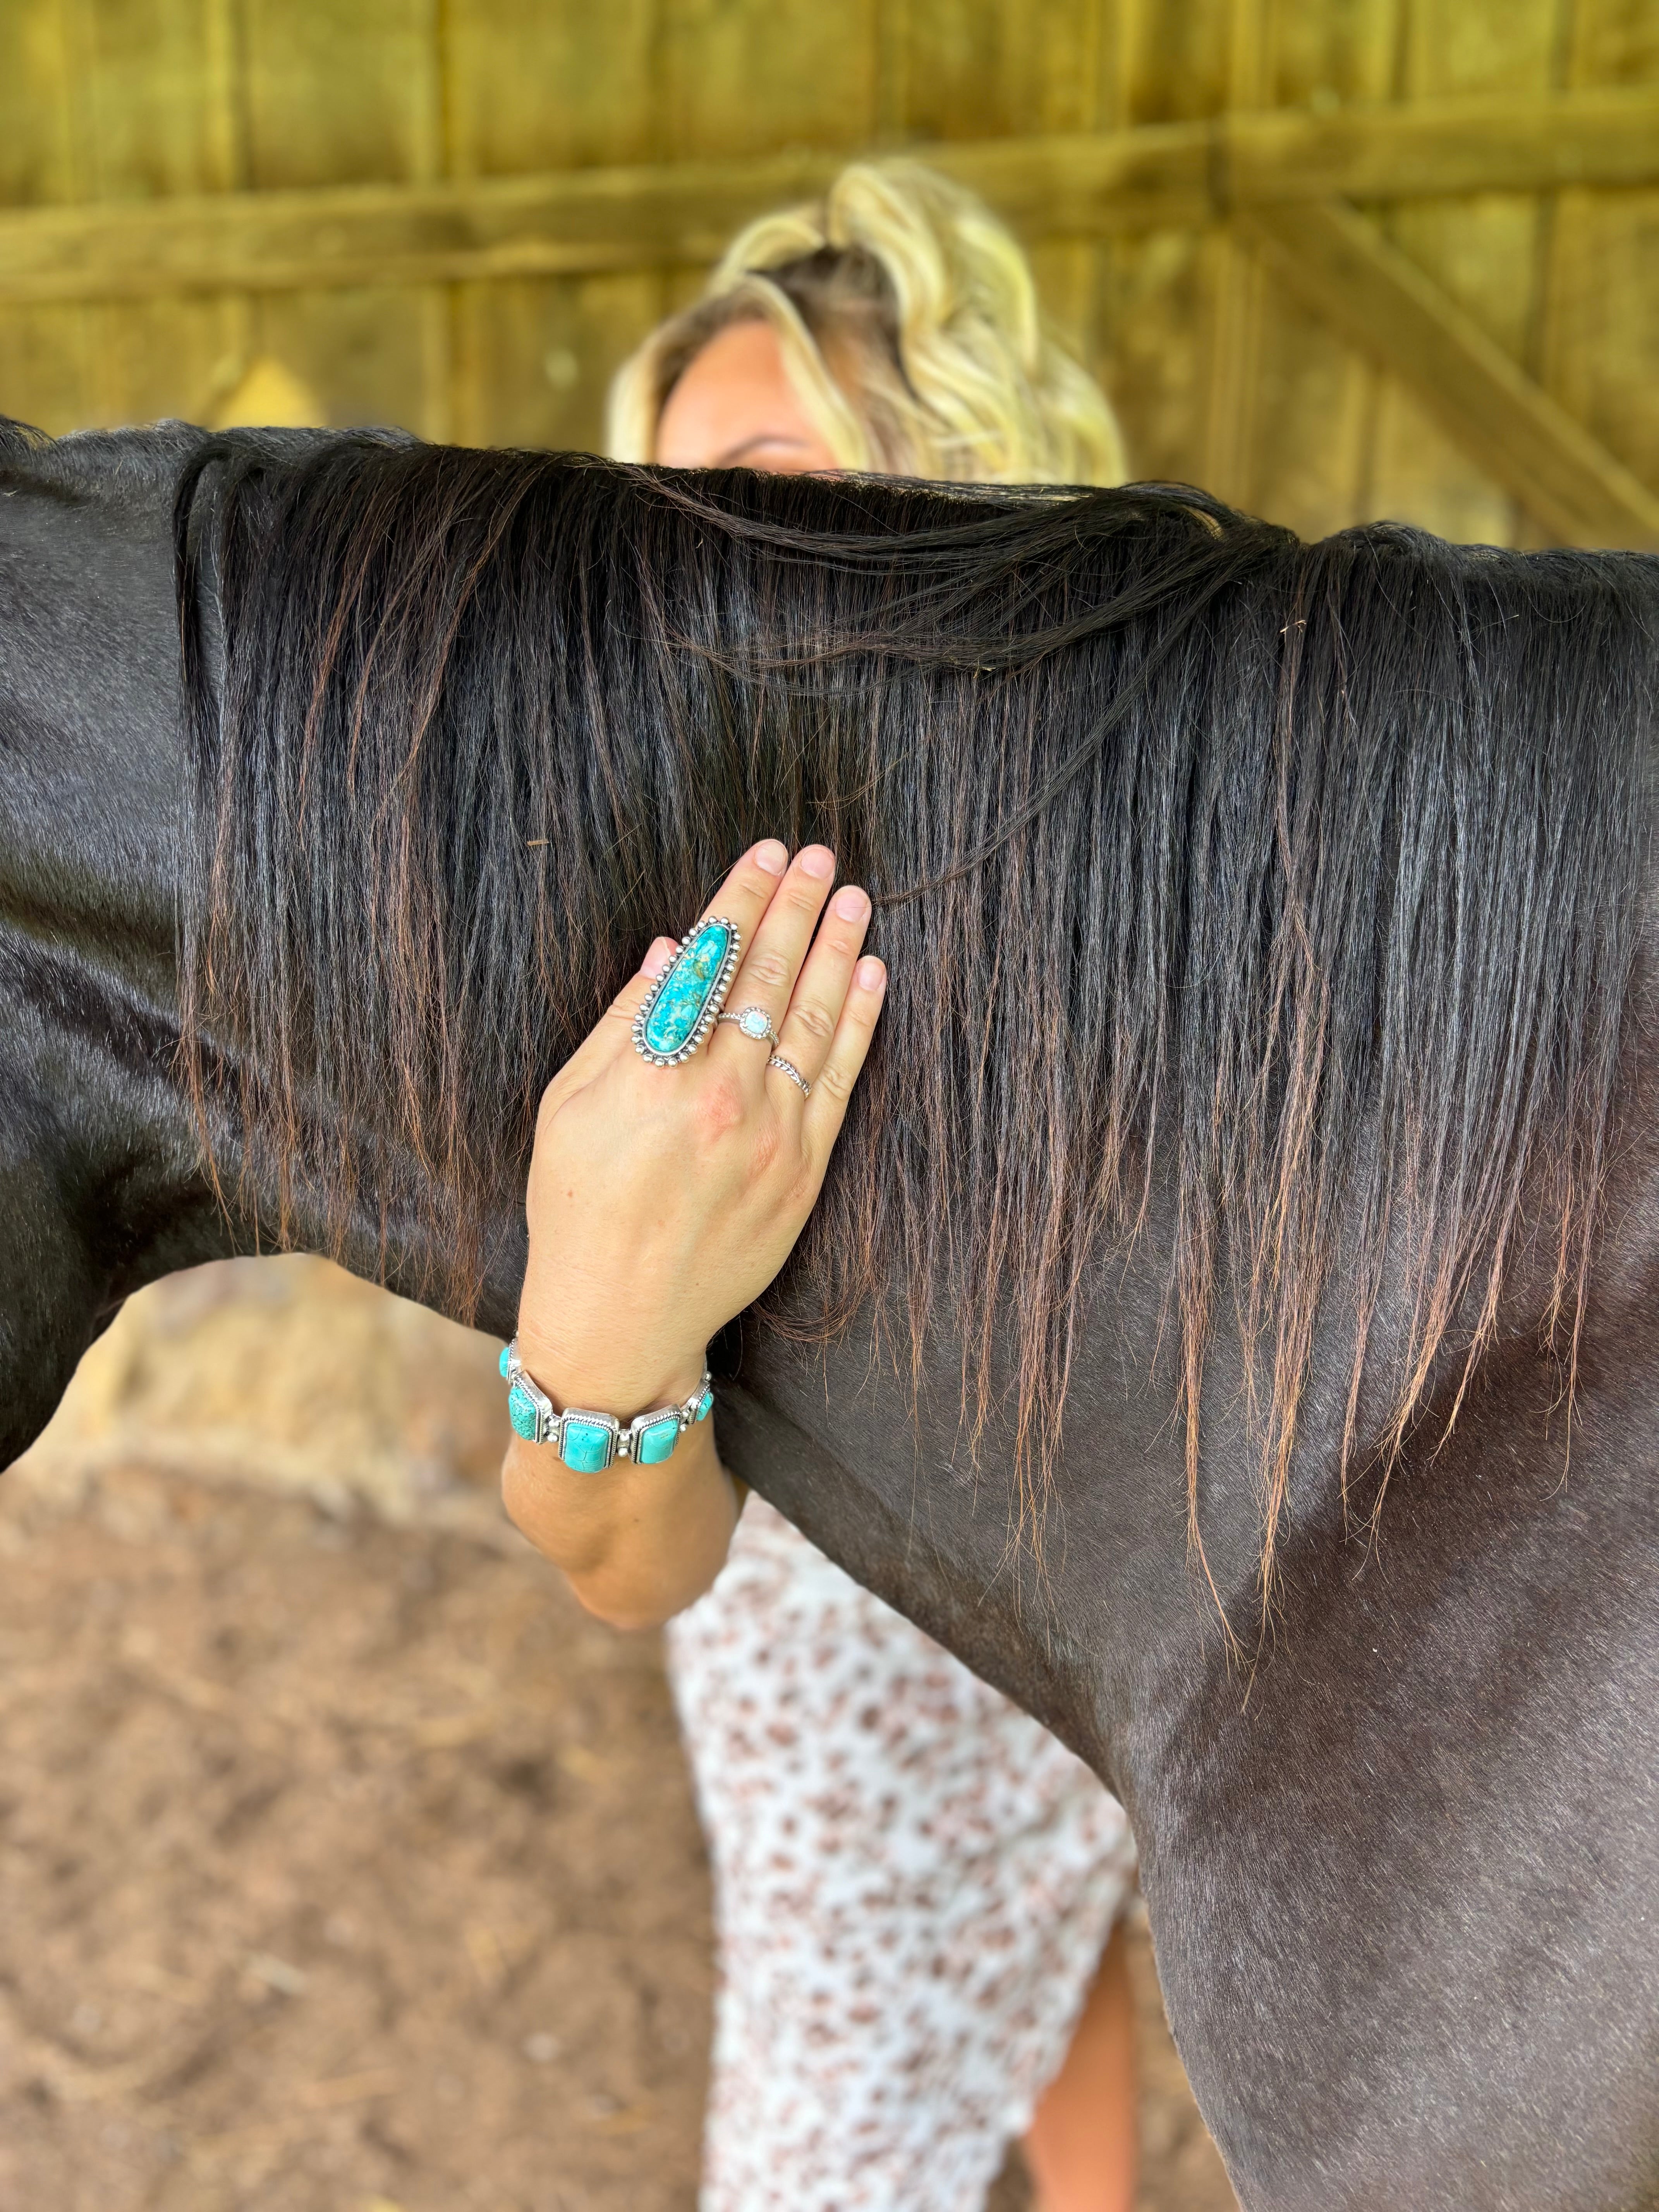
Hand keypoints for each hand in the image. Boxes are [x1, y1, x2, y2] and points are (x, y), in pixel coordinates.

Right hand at [518, 837, 884, 1403]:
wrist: (621, 1319)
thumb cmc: (578, 1210)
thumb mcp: (566, 1109)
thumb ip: (623, 1024)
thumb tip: (674, 949)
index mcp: (656, 1075)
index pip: (713, 961)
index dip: (742, 899)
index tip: (766, 854)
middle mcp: (721, 1097)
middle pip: (769, 977)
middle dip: (797, 908)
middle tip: (820, 857)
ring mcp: (771, 1136)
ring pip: (813, 1019)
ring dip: (837, 951)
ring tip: (854, 898)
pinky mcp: (803, 1173)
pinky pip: (840, 1080)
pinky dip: (859, 1022)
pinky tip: (871, 975)